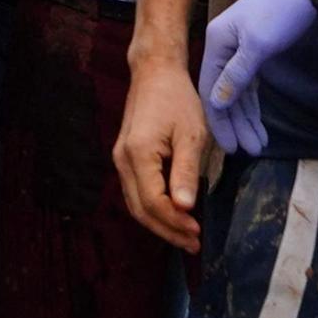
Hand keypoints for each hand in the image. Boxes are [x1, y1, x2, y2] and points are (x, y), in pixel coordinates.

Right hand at [114, 62, 211, 253]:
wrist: (154, 73)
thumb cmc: (177, 98)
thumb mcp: (190, 133)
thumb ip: (186, 171)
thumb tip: (186, 208)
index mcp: (138, 154)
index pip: (153, 202)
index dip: (175, 221)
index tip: (198, 231)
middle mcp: (122, 161)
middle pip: (140, 210)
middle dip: (167, 231)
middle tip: (193, 244)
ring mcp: (120, 160)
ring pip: (136, 204)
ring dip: (160, 223)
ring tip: (186, 236)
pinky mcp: (125, 158)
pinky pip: (136, 193)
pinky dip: (153, 209)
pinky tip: (173, 215)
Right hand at [197, 0, 317, 157]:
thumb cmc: (280, 10)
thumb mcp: (258, 45)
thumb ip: (237, 75)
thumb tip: (217, 103)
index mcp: (216, 42)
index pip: (210, 90)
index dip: (218, 120)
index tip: (228, 147)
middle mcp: (222, 48)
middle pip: (224, 94)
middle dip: (235, 124)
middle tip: (247, 152)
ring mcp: (238, 50)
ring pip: (238, 92)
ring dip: (246, 119)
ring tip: (257, 145)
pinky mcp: (256, 52)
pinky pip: (250, 85)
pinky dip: (254, 105)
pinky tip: (259, 124)